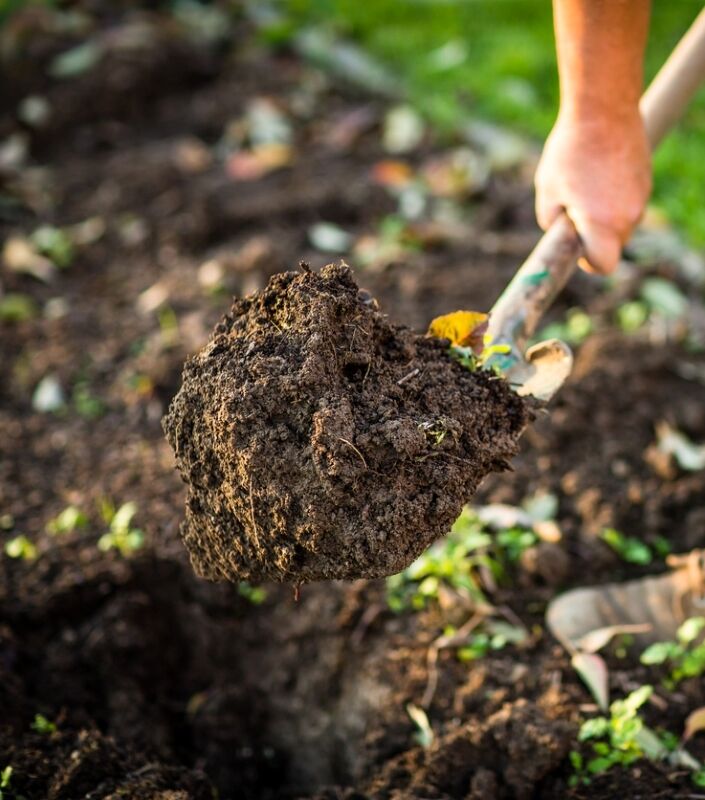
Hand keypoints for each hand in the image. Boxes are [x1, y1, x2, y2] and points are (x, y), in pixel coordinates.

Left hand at [534, 110, 651, 273]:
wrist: (603, 108)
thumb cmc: (570, 151)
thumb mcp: (547, 191)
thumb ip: (552, 223)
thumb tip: (562, 234)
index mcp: (602, 224)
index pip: (603, 266)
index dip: (588, 263)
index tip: (576, 249)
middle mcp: (628, 216)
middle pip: (612, 247)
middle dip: (593, 237)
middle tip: (572, 210)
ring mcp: (641, 199)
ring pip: (620, 225)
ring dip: (603, 217)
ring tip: (584, 186)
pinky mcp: (645, 183)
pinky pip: (627, 204)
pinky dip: (613, 199)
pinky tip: (598, 174)